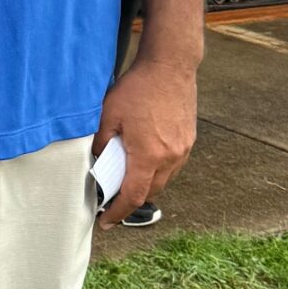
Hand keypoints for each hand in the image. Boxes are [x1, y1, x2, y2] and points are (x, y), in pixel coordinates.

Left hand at [94, 56, 196, 225]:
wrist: (170, 66)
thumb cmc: (137, 88)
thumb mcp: (108, 115)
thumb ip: (101, 143)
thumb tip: (98, 161)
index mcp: (148, 155)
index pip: (133, 196)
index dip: (118, 213)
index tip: (106, 222)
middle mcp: (170, 157)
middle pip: (150, 192)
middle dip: (130, 201)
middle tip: (112, 202)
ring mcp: (183, 150)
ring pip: (164, 181)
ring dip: (146, 186)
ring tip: (127, 181)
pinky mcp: (189, 141)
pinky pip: (173, 167)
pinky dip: (158, 171)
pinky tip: (145, 163)